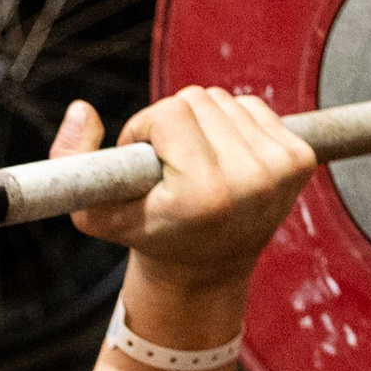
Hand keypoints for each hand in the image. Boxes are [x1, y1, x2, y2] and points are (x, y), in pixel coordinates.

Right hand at [54, 87, 314, 335]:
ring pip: (227, 100)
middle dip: (174, 123)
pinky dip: (234, 125)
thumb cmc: (147, 237)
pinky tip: (226, 161)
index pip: (171, 112)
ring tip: (197, 165)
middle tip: (169, 165)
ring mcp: (280, 170)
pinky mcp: (301, 159)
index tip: (144, 161)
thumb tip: (82, 109)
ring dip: (204, 124)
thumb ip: (70, 161)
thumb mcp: (92, 212)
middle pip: (200, 99)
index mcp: (203, 195)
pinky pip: (255, 107)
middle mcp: (250, 181)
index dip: (145, 129)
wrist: (207, 270)